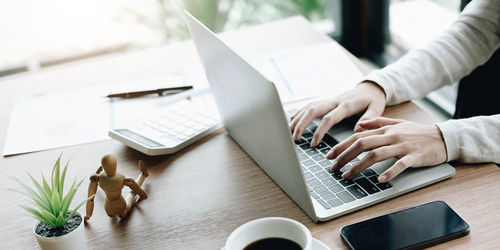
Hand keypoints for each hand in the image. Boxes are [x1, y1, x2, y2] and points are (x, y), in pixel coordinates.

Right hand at [289, 81, 385, 146]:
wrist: (371, 87)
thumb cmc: (374, 100)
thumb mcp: (377, 109)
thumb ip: (368, 119)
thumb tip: (357, 130)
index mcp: (346, 105)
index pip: (329, 118)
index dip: (320, 131)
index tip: (313, 143)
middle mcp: (335, 100)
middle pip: (313, 110)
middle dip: (302, 124)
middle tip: (295, 138)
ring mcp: (330, 99)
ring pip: (309, 106)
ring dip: (298, 118)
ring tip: (289, 131)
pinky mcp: (327, 100)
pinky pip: (311, 105)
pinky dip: (300, 111)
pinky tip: (293, 119)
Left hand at [327, 117, 446, 181]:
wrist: (443, 137)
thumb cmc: (418, 132)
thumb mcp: (397, 123)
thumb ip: (378, 122)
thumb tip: (360, 125)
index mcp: (385, 129)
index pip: (358, 136)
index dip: (342, 146)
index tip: (330, 155)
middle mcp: (391, 136)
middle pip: (363, 144)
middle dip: (345, 156)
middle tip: (334, 167)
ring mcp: (403, 146)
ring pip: (376, 154)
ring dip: (359, 166)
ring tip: (348, 175)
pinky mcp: (414, 156)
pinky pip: (400, 164)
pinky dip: (389, 172)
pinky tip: (380, 180)